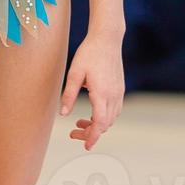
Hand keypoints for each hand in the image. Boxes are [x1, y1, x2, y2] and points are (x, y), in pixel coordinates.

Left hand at [59, 32, 124, 149]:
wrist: (107, 38)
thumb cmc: (89, 53)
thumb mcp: (74, 73)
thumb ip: (69, 95)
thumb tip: (64, 114)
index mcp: (102, 94)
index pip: (100, 124)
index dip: (92, 137)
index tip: (85, 146)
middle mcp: (114, 96)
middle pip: (105, 124)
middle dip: (91, 133)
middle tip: (73, 133)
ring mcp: (119, 92)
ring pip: (111, 118)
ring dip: (97, 125)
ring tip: (79, 122)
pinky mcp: (120, 87)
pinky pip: (115, 109)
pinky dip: (104, 116)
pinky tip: (93, 111)